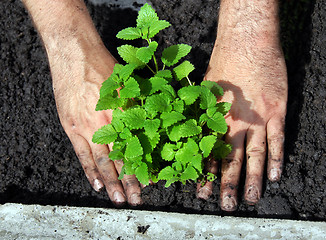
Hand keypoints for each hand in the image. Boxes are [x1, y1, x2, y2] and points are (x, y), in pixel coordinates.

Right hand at [23, 0, 141, 205]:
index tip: (151, 181)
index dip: (144, 166)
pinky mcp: (72, 126)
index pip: (137, 148)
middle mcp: (107, 124)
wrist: (76, 54)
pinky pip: (81, 154)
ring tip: (118, 199)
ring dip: (111, 182)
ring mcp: (87, 127)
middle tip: (137, 200)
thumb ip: (141, 106)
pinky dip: (89, 171)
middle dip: (130, 181)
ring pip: (102, 161)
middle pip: (121, 158)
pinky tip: (96, 184)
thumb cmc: (107, 66)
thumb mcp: (131, 84)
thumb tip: (155, 123)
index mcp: (125, 113)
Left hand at [197, 0, 286, 210]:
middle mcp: (235, 124)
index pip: (209, 153)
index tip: (201, 192)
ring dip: (253, 179)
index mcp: (215, 119)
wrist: (246, 43)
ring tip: (250, 200)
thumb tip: (190, 130)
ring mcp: (257, 119)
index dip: (205, 173)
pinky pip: (277, 140)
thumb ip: (200, 111)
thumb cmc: (222, 63)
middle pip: (231, 159)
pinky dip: (277, 159)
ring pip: (255, 155)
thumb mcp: (203, 88)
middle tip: (225, 205)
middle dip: (227, 184)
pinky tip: (275, 176)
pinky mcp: (276, 112)